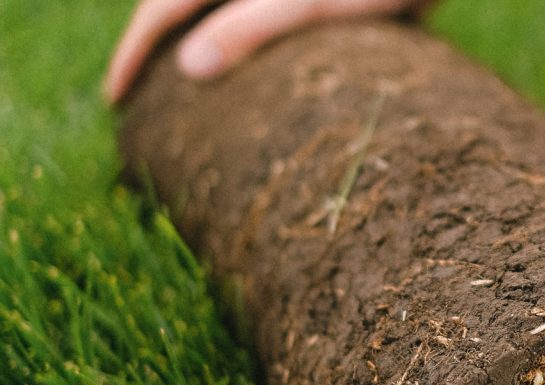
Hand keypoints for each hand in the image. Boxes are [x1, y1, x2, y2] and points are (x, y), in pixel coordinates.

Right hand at [105, 0, 434, 102]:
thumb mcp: (313, 4)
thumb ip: (252, 27)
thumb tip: (189, 68)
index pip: (162, 5)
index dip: (134, 53)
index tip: (116, 98)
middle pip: (176, 4)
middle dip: (151, 47)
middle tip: (134, 100)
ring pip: (207, 10)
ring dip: (186, 46)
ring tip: (173, 91)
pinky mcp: (298, 6)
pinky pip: (245, 21)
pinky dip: (227, 45)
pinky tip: (230, 76)